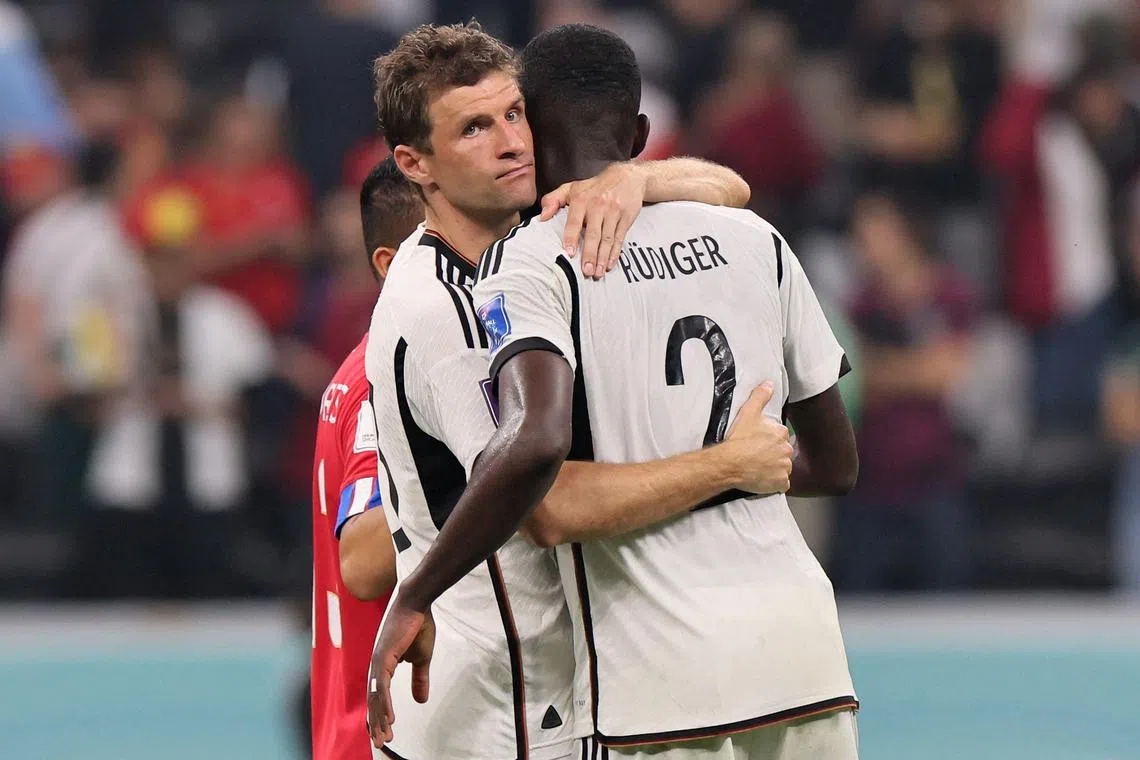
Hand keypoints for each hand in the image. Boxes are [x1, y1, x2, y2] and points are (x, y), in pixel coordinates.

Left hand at [367, 596, 434, 747]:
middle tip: (381, 743)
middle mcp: (376, 666)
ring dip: (380, 719)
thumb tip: (420, 700)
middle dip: (377, 723)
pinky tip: (389, 718)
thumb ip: (419, 679)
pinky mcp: (384, 657)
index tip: (383, 732)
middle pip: (374, 700)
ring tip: (384, 737)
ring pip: (377, 697)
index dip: (380, 715)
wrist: (417, 604)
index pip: (379, 695)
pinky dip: (385, 704)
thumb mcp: (421, 658)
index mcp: (384, 665)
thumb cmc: (418, 626)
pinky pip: (383, 686)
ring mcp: (378, 662)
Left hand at [540, 161, 646, 279]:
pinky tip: (610, 265)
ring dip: (602, 258)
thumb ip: (553, 200)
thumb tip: (542, 217)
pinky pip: (620, 238)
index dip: (572, 237)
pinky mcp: (626, 218)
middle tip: (586, 271)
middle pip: (593, 234)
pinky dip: (615, 253)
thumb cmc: (594, 187)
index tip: (569, 253)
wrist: (627, 177)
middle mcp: (598, 206)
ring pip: (607, 239)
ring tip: (597, 273)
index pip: (575, 221)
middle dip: (589, 254)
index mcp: (581, 200)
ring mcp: (613, 212)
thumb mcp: (571, 188)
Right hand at [723, 382, 793, 494]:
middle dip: (773, 455)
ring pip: (782, 468)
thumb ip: (760, 396)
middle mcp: (786, 450)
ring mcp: (784, 468)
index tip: (758, 443)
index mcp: (781, 433)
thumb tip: (769, 384)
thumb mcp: (748, 413)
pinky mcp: (780, 483)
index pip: (780, 437)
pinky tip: (762, 479)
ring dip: (774, 469)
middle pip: (782, 453)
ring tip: (757, 468)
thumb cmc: (738, 439)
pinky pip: (781, 484)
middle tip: (756, 457)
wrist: (730, 463)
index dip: (768, 441)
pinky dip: (773, 483)